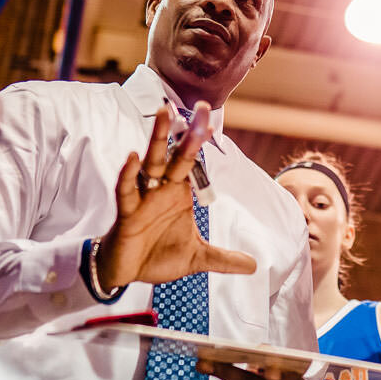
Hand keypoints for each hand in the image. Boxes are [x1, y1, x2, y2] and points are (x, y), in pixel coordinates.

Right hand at [95, 103, 257, 289]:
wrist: (126, 273)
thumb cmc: (158, 256)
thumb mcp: (197, 258)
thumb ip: (223, 259)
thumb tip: (254, 266)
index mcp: (178, 193)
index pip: (191, 161)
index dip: (200, 141)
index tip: (211, 121)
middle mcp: (161, 189)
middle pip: (175, 154)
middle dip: (187, 131)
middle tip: (200, 106)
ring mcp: (143, 197)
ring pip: (150, 162)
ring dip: (157, 138)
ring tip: (163, 113)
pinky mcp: (127, 212)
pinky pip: (126, 189)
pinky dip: (128, 174)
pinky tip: (133, 157)